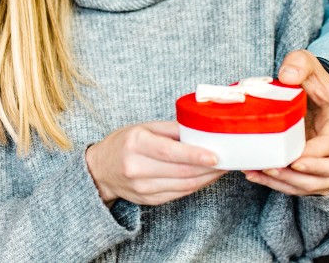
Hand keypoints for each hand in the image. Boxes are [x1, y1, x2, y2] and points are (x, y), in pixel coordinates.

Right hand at [85, 121, 225, 206]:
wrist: (100, 170)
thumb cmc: (124, 143)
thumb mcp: (142, 128)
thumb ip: (171, 129)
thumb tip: (200, 130)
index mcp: (136, 145)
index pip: (170, 152)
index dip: (195, 155)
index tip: (216, 156)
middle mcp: (137, 168)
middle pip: (181, 171)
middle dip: (208, 167)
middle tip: (228, 159)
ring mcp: (143, 188)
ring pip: (184, 185)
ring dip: (207, 178)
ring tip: (222, 168)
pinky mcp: (149, 200)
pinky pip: (179, 193)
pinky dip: (196, 185)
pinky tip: (206, 177)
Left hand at [244, 50, 328, 195]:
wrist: (311, 94)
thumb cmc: (311, 79)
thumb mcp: (306, 63)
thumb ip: (299, 64)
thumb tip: (288, 77)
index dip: (321, 154)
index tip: (298, 158)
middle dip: (308, 173)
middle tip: (281, 166)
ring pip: (319, 185)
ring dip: (292, 183)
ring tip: (264, 171)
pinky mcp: (317, 173)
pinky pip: (302, 187)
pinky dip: (280, 185)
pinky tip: (256, 175)